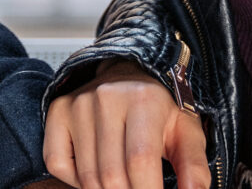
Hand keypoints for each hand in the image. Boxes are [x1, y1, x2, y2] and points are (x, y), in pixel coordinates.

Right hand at [44, 60, 209, 188]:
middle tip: (139, 188)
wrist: (131, 73)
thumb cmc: (161, 109)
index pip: (140, 162)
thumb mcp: (186, 133)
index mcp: (144, 99)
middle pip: (112, 176)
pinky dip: (75, 180)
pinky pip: (57, 163)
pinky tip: (95, 169)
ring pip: (87, 176)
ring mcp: (78, 103)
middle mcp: (106, 97)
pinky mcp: (58, 110)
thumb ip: (194, 168)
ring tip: (123, 180)